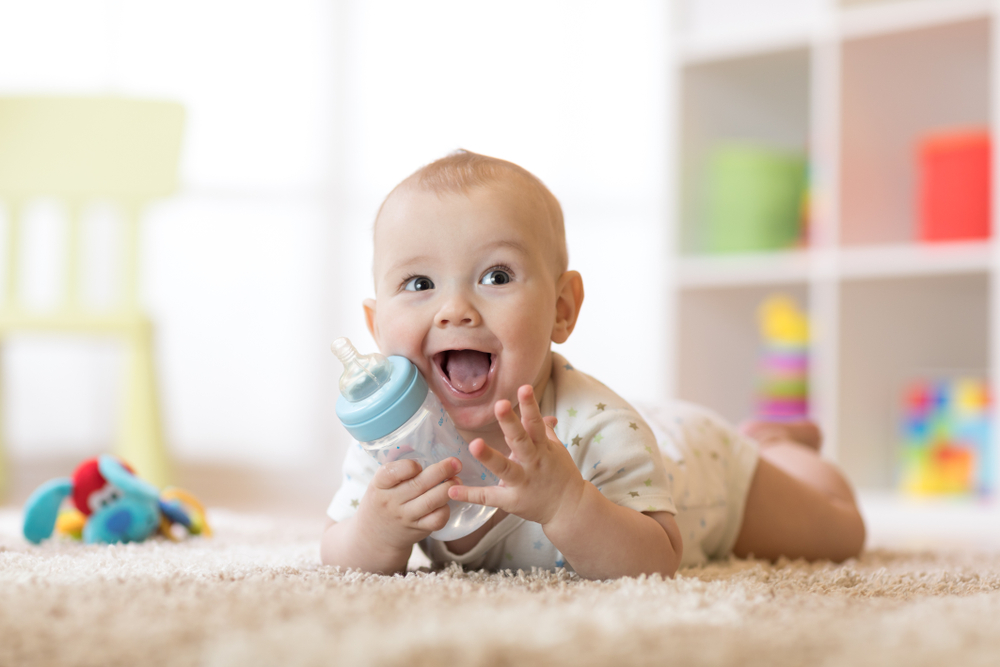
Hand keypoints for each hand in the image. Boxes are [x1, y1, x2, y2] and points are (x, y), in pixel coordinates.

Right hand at [356, 457, 461, 550]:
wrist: (374, 536)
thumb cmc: (383, 500)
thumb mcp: (381, 483)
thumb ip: (398, 469)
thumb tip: (426, 445)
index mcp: (379, 485)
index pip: (392, 472)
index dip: (409, 466)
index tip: (419, 464)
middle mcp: (391, 502)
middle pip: (419, 485)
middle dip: (441, 471)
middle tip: (455, 462)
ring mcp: (405, 517)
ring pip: (431, 502)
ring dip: (448, 488)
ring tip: (457, 480)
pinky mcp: (418, 530)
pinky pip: (437, 519)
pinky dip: (446, 509)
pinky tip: (448, 501)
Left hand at [448, 385, 585, 527]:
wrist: (570, 508)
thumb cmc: (561, 475)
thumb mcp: (557, 451)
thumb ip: (546, 432)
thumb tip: (545, 414)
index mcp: (543, 448)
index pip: (536, 423)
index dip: (530, 406)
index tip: (523, 388)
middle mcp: (533, 462)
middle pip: (521, 440)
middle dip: (510, 423)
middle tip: (500, 404)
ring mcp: (522, 482)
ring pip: (505, 468)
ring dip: (489, 456)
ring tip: (473, 444)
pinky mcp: (512, 501)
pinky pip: (489, 497)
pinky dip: (470, 494)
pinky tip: (452, 489)